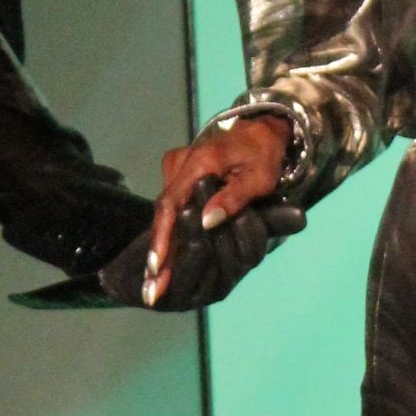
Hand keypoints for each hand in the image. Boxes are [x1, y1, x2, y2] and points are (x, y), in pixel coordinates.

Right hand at [141, 115, 292, 306]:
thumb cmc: (265, 155)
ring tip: (155, 279)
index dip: (163, 236)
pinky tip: (166, 258)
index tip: (157, 264)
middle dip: (158, 249)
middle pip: (163, 211)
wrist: (261, 130)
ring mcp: (177, 166)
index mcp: (200, 162)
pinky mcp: (179, 172)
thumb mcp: (260, 177)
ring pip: (166, 210)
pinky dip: (170, 230)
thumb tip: (207, 222)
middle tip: (151, 286)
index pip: (173, 203)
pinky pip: (172, 205)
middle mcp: (181, 163)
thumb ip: (233, 198)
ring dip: (162, 243)